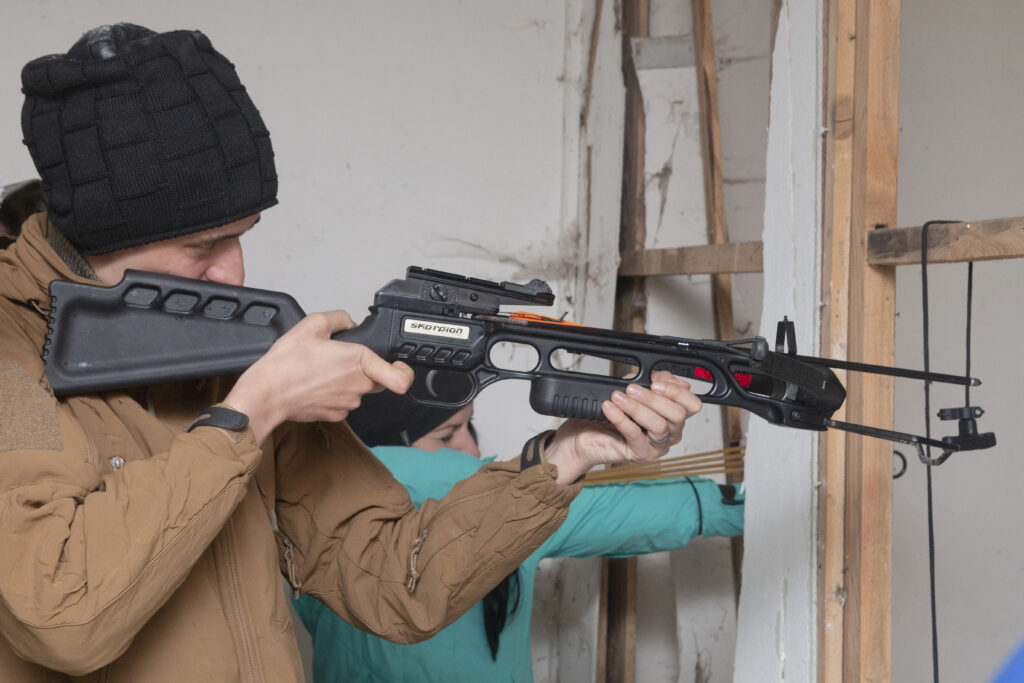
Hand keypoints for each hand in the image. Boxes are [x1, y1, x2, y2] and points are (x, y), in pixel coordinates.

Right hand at [224, 310, 413, 443]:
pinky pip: (343, 402)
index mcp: (358, 362)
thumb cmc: (286, 364)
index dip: (405, 372)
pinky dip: (333, 393)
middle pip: (377, 378)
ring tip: (320, 371)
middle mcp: (358, 386)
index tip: (400, 366)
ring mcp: (348, 403)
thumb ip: (338, 318)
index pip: (400, 377)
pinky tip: (315, 385)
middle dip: (365, 369)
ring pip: (358, 390)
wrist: (266, 394)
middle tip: (341, 360)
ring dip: (346, 381)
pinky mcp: (335, 415)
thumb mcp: (311, 324)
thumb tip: (348, 322)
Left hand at [543, 371, 700, 484]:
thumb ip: (651, 381)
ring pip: (659, 426)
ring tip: (618, 397)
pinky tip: (609, 408)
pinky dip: (621, 418)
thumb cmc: (612, 413)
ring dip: (637, 407)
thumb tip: (667, 377)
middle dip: (654, 398)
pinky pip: (635, 435)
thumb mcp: (633, 390)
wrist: (587, 435)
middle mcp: (671, 432)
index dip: (678, 392)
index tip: (656, 383)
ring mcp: (657, 446)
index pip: (692, 405)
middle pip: (677, 415)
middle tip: (632, 389)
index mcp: (673, 415)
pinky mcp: (640, 454)